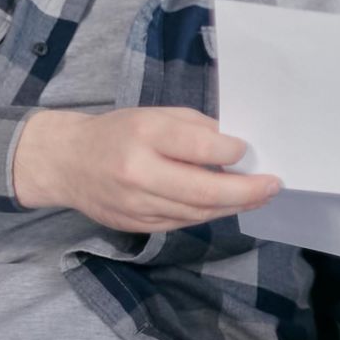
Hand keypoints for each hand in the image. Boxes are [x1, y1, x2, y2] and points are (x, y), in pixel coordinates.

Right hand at [12, 107, 280, 232]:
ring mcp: (136, 204)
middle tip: (272, 185)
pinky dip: (208, 214)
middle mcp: (139, 172)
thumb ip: (195, 128)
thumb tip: (236, 147)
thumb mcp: (154, 115)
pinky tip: (226, 204)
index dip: (230, 150)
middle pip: (202, 189)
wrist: (66, 162)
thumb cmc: (118, 131)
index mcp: (144, 134)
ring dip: (232, 205)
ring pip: (196, 212)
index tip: (247, 150)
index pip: (198, 146)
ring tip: (258, 196)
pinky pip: (182, 222)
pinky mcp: (135, 225)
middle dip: (245, 191)